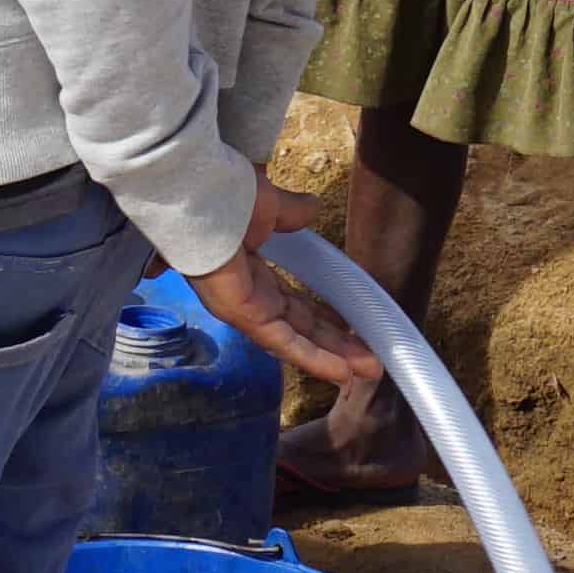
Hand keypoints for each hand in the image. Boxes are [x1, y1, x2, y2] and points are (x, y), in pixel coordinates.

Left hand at [192, 178, 377, 389]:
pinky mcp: (245, 317)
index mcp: (254, 271)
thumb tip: (311, 207)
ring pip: (297, 339)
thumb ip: (291, 213)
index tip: (352, 324)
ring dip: (333, 356)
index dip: (324, 315)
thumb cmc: (229, 199)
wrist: (204, 199)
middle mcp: (251, 294)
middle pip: (300, 325)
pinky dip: (314, 358)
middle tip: (369, 357)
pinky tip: (342, 373)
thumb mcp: (271, 206)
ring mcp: (247, 308)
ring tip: (367, 371)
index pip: (294, 302)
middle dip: (336, 342)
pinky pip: (284, 343)